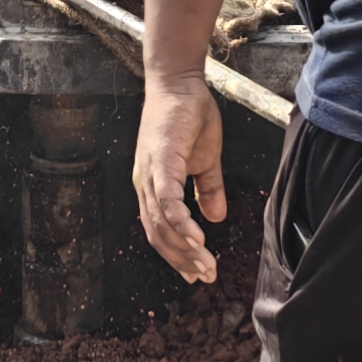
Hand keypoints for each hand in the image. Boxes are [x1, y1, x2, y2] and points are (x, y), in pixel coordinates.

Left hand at [133, 73, 225, 283]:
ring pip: (162, 223)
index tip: (198, 274)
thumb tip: (216, 218)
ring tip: (206, 265)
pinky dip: (181, 223)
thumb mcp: (206, 159)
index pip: (161, 230)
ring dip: (184, 248)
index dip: (178, 255)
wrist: (180, 83)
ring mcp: (149, 174)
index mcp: (153, 186)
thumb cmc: (190, 116)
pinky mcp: (160, 161)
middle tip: (206, 277)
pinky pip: (168, 200)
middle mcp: (145, 184)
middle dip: (182, 260)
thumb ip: (208, 189)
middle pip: (159, 234)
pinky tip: (197, 239)